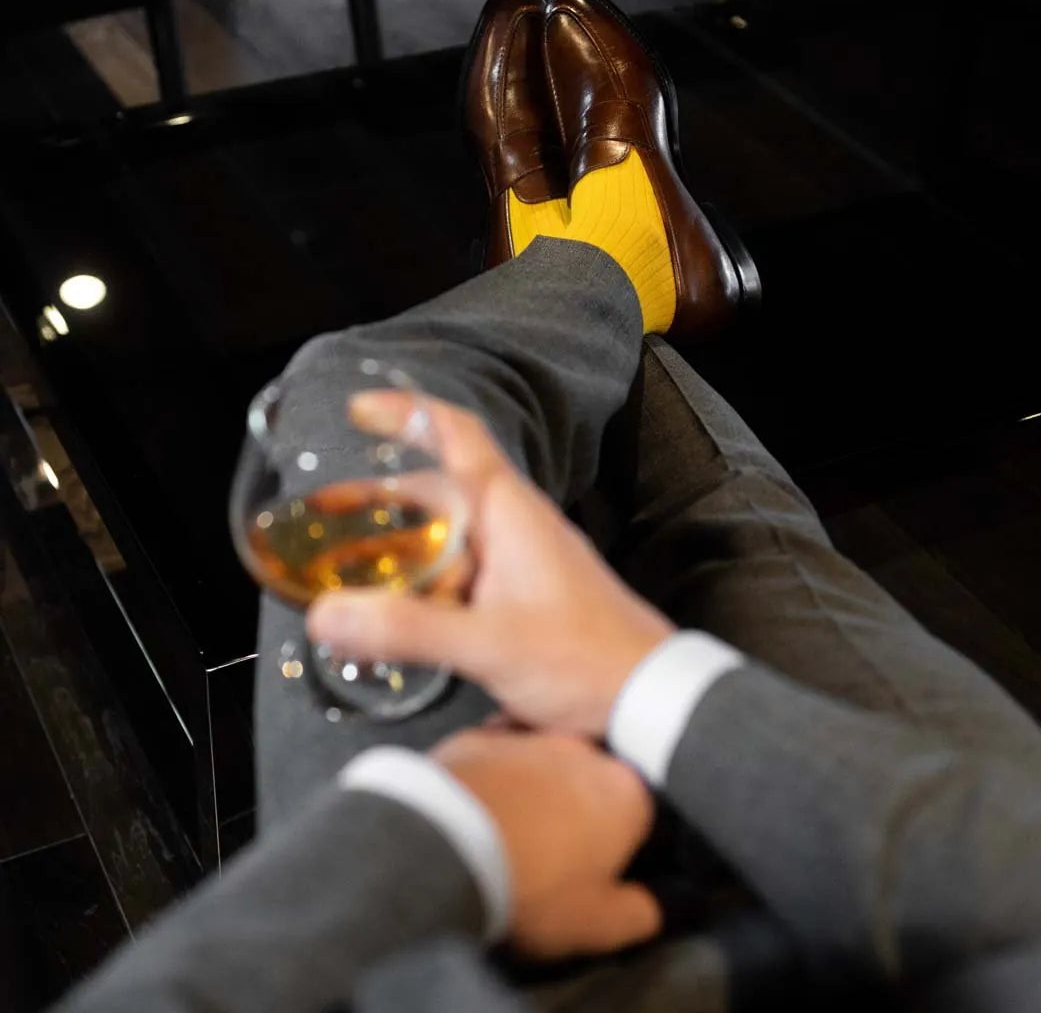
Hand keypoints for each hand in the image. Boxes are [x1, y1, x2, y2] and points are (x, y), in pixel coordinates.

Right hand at [307, 394, 674, 736]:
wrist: (649, 695)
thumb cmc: (585, 658)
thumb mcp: (489, 643)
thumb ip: (409, 629)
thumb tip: (327, 615)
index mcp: (509, 511)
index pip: (457, 435)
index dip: (409, 412)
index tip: (360, 409)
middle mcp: (514, 523)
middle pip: (438, 488)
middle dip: (381, 496)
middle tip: (328, 515)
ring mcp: (521, 557)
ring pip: (448, 532)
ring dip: (401, 541)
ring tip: (348, 566)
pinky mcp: (523, 591)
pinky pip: (463, 568)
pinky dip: (425, 577)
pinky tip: (399, 610)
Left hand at [433, 728, 660, 958]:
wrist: (445, 846)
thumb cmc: (532, 886)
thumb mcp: (600, 924)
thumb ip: (646, 912)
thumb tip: (667, 903)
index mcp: (627, 793)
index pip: (646, 817)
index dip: (629, 846)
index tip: (606, 870)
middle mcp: (586, 751)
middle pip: (597, 781)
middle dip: (586, 809)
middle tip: (558, 851)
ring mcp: (532, 735)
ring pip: (549, 760)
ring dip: (543, 785)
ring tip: (517, 825)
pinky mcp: (483, 733)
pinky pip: (500, 750)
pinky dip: (499, 770)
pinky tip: (484, 798)